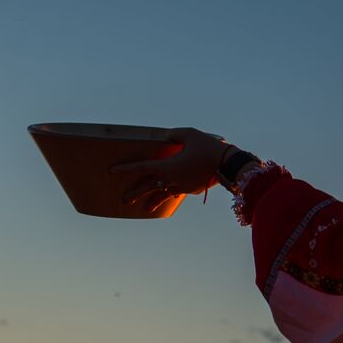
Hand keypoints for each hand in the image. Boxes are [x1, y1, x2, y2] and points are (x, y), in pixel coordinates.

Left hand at [110, 128, 229, 212]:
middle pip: (149, 187)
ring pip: (164, 194)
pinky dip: (172, 193)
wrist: (230, 165)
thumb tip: (167, 136)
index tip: (112, 171)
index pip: (142, 168)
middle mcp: (173, 179)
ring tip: (145, 208)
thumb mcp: (190, 134)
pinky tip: (171, 194)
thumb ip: (174, 134)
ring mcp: (183, 187)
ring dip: (154, 201)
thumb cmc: (209, 147)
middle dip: (135, 193)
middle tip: (123, 200)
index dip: (126, 168)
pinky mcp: (193, 189)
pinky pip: (178, 191)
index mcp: (169, 166)